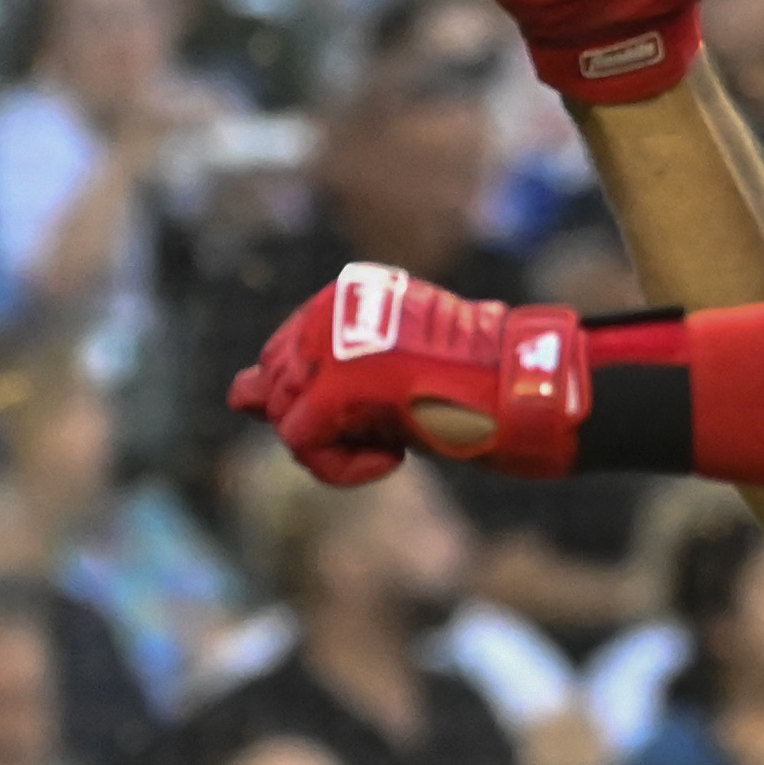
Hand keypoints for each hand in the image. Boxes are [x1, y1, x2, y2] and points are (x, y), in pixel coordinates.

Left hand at [230, 262, 615, 485]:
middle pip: (278, 391)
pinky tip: (394, 457)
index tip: (384, 412)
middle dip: (324, 425)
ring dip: (336, 448)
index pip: (282, 361)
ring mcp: (335, 343)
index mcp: (342, 296)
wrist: (527, 395)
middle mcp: (331, 309)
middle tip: (391, 429)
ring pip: (285, 418)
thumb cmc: (467, 393)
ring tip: (397, 439)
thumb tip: (236, 394)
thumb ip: (306, 383)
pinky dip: (342, 468)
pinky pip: (300, 442)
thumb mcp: (375, 386)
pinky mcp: (342, 383)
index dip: (322, 405)